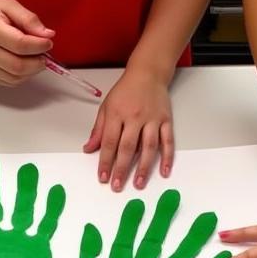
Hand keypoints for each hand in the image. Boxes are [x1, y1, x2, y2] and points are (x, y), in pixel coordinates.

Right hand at [0, 0, 53, 85]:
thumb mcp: (10, 6)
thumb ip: (30, 20)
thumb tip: (47, 34)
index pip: (20, 44)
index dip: (39, 46)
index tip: (48, 43)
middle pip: (18, 66)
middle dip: (37, 63)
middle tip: (45, 56)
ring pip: (15, 78)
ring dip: (31, 71)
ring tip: (36, 60)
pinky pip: (9, 82)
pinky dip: (22, 76)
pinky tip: (25, 65)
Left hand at [84, 66, 173, 190]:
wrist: (148, 72)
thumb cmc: (126, 90)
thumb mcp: (106, 106)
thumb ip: (98, 129)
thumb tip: (88, 149)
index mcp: (117, 113)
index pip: (109, 142)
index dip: (105, 161)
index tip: (102, 177)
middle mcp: (135, 116)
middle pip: (127, 147)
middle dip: (121, 169)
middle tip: (117, 186)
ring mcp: (152, 119)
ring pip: (148, 147)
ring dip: (143, 167)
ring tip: (139, 184)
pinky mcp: (166, 120)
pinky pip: (168, 141)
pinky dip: (167, 157)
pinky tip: (164, 171)